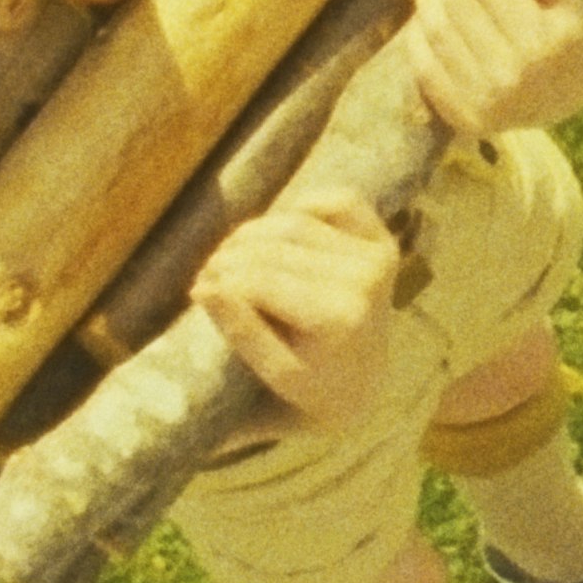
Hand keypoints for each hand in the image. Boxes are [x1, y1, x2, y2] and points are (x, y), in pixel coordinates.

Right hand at [190, 196, 402, 434]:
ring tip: (233, 255)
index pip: (260, 281)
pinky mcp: (383, 241)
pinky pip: (341, 201)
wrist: (364, 380)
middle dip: (230, 256)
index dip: (221, 280)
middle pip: (275, 245)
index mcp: (340, 318)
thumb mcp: (273, 370)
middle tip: (208, 272)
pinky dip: (305, 205)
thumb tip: (202, 288)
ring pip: (297, 220)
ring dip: (254, 232)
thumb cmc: (312, 381)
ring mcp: (378, 256)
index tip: (198, 289)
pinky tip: (279, 231)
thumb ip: (241, 330)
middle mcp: (366, 280)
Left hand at [410, 0, 582, 137]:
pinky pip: (424, 67)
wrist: (568, 100)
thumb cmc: (567, 35)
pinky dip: (417, 36)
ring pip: (436, 32)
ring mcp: (487, 100)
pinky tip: (425, 19)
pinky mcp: (464, 117)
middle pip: (457, 5)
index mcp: (547, 39)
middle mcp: (515, 73)